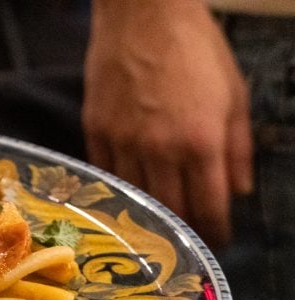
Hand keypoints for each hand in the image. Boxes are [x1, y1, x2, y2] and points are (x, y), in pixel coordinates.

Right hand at [83, 0, 253, 247]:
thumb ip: (239, 148)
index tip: (218, 240)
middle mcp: (160, 149)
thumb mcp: (234, 94)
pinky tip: (128, 195)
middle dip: (182, 231)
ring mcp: (123, 142)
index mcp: (200, 141)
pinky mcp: (96, 132)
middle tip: (188, 238)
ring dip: (149, 214)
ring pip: (135, 198)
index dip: (215, 231)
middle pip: (169, 211)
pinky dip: (119, 189)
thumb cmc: (196, 48)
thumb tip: (240, 191)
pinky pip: (106, 174)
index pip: (209, 206)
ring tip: (156, 223)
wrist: (143, 16)